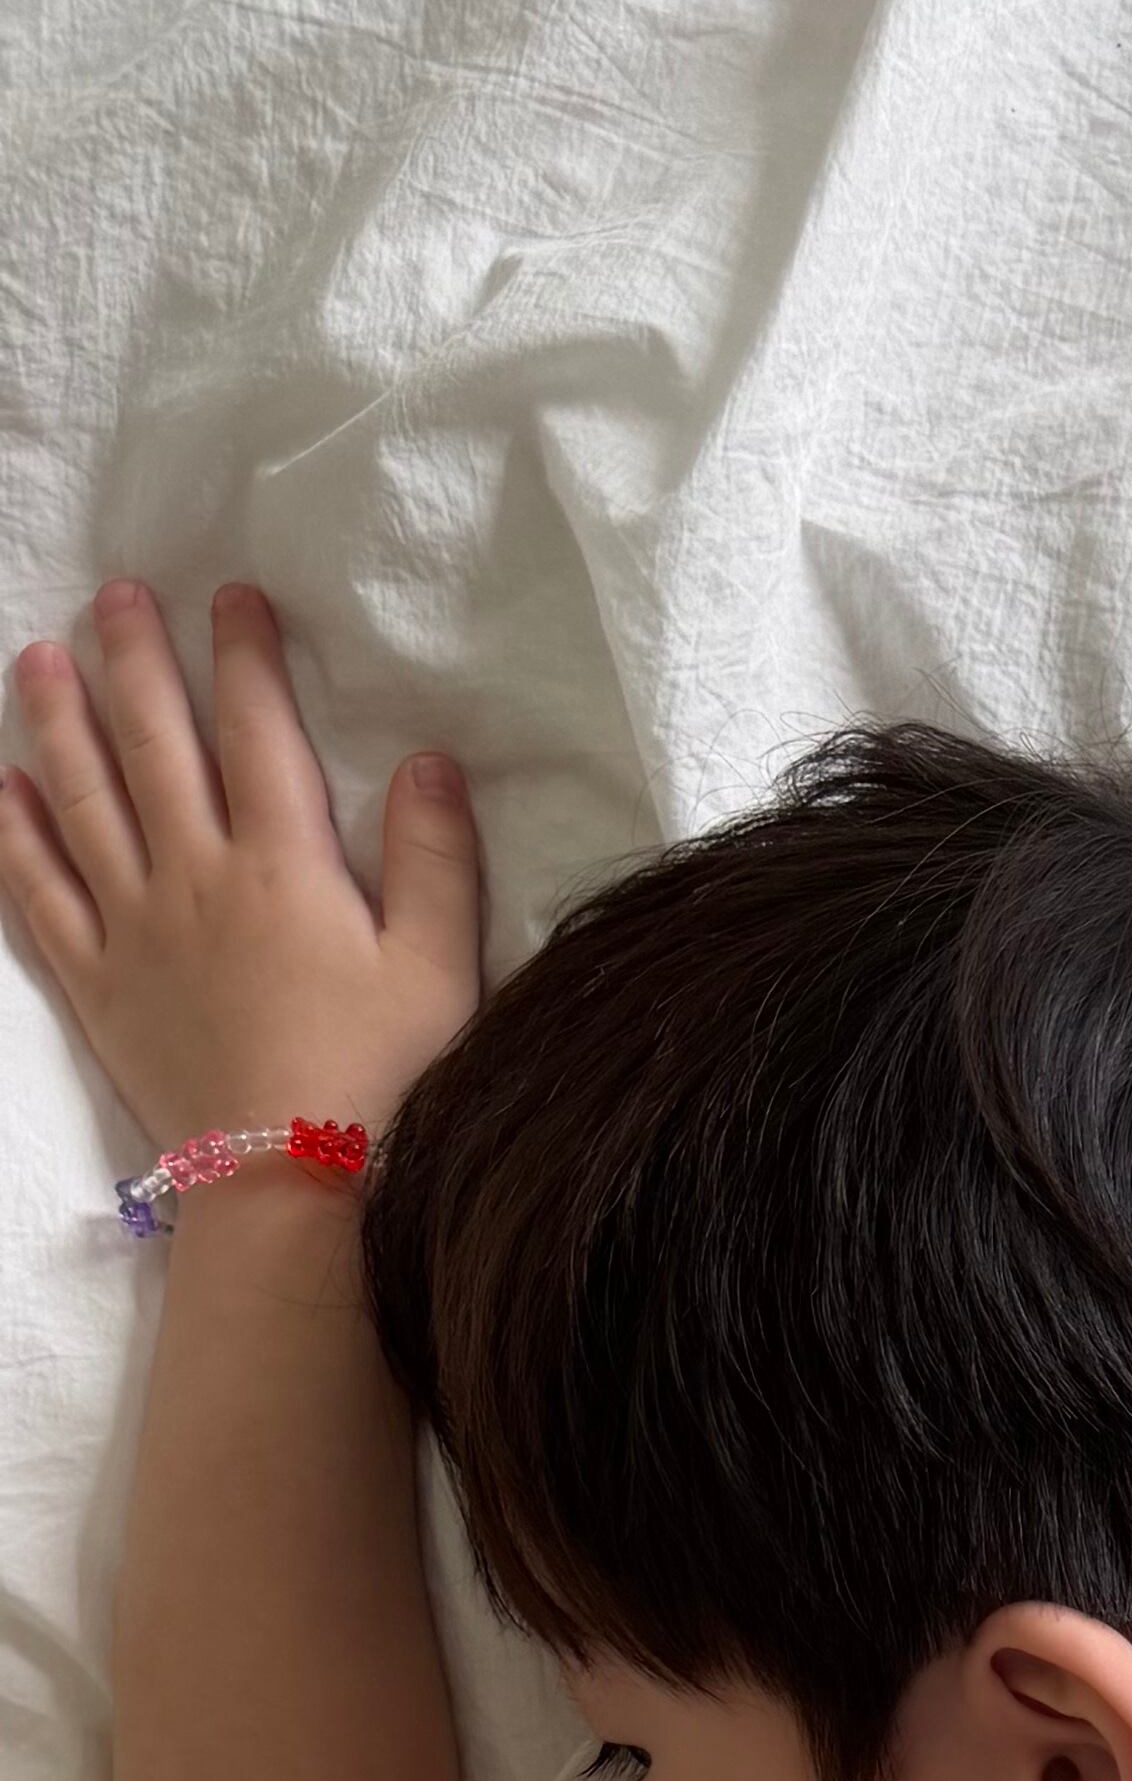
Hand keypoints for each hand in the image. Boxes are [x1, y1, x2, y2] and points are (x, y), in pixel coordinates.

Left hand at [1, 578, 480, 1149]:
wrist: (290, 1185)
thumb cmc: (381, 1082)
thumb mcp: (439, 971)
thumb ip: (436, 861)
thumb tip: (429, 759)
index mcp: (284, 866)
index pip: (258, 732)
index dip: (243, 657)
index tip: (232, 597)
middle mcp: (195, 877)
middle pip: (154, 744)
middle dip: (134, 660)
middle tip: (116, 595)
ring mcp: (133, 928)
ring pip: (84, 800)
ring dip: (59, 722)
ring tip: (40, 659)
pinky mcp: (98, 982)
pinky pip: (42, 893)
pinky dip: (18, 835)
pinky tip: (6, 789)